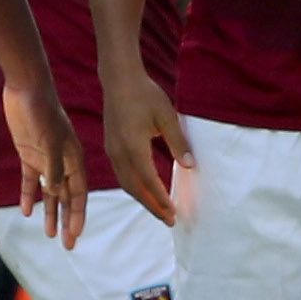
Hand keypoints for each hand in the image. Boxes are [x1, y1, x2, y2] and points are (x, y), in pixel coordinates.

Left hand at [0, 71, 87, 246]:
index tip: (75, 235)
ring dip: (49, 212)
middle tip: (67, 245)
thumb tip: (54, 193)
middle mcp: (63, 163)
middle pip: (66, 198)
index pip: (78, 194)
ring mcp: (45, 160)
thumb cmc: (42, 113)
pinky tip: (27, 211)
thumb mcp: (49, 142)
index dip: (77, 215)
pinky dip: (29, 195)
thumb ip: (52, 168)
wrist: (26, 89)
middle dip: (66, 221)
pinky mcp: (29, 154)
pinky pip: (30, 180)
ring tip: (48, 234)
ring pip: (49, 192)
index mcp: (74, 160)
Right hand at [97, 64, 190, 225]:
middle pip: (135, 189)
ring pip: (126, 184)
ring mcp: (112, 151)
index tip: (174, 213)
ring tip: (159, 210)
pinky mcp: (111, 147)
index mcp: (133, 146)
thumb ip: (178, 142)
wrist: (119, 79)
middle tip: (169, 220)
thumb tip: (189, 166)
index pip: (148, 181)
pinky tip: (145, 190)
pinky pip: (122, 174)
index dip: (161, 199)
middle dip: (152, 206)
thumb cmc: (145, 95)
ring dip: (143, 199)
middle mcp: (119, 153)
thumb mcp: (167, 116)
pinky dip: (135, 187)